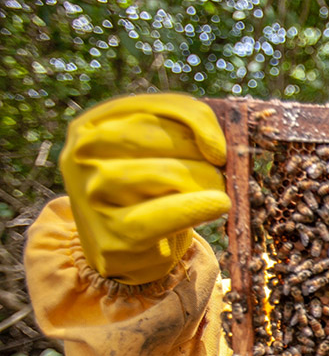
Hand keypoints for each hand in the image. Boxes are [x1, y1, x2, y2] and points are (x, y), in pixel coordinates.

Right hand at [60, 93, 229, 283]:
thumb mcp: (153, 151)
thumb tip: (217, 148)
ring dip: (204, 181)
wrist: (121, 248)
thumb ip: (183, 129)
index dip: (198, 121)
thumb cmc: (146, 191)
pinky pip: (165, 214)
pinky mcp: (112, 232)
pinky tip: (217, 205)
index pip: (155, 106)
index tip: (219, 147)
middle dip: (199, 154)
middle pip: (160, 138)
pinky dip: (198, 207)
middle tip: (217, 174)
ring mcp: (92, 193)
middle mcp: (82, 154)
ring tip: (214, 192)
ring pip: (166, 173)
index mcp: (91, 124)